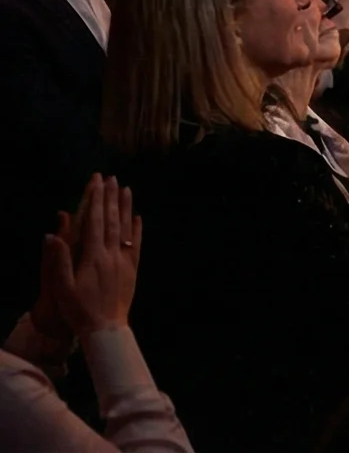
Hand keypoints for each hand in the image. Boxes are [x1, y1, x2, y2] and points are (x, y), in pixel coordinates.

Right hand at [38, 176, 138, 337]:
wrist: (106, 328)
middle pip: (111, 220)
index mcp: (93, 256)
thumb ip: (58, 260)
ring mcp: (124, 261)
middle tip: (111, 178)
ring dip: (125, 207)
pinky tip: (137, 217)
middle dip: (110, 198)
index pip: (94, 222)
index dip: (95, 201)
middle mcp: (111, 254)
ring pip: (126, 228)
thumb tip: (52, 234)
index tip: (96, 183)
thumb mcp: (62, 287)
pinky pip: (137, 244)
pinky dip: (137, 229)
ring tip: (126, 189)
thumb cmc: (79, 309)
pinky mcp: (133, 269)